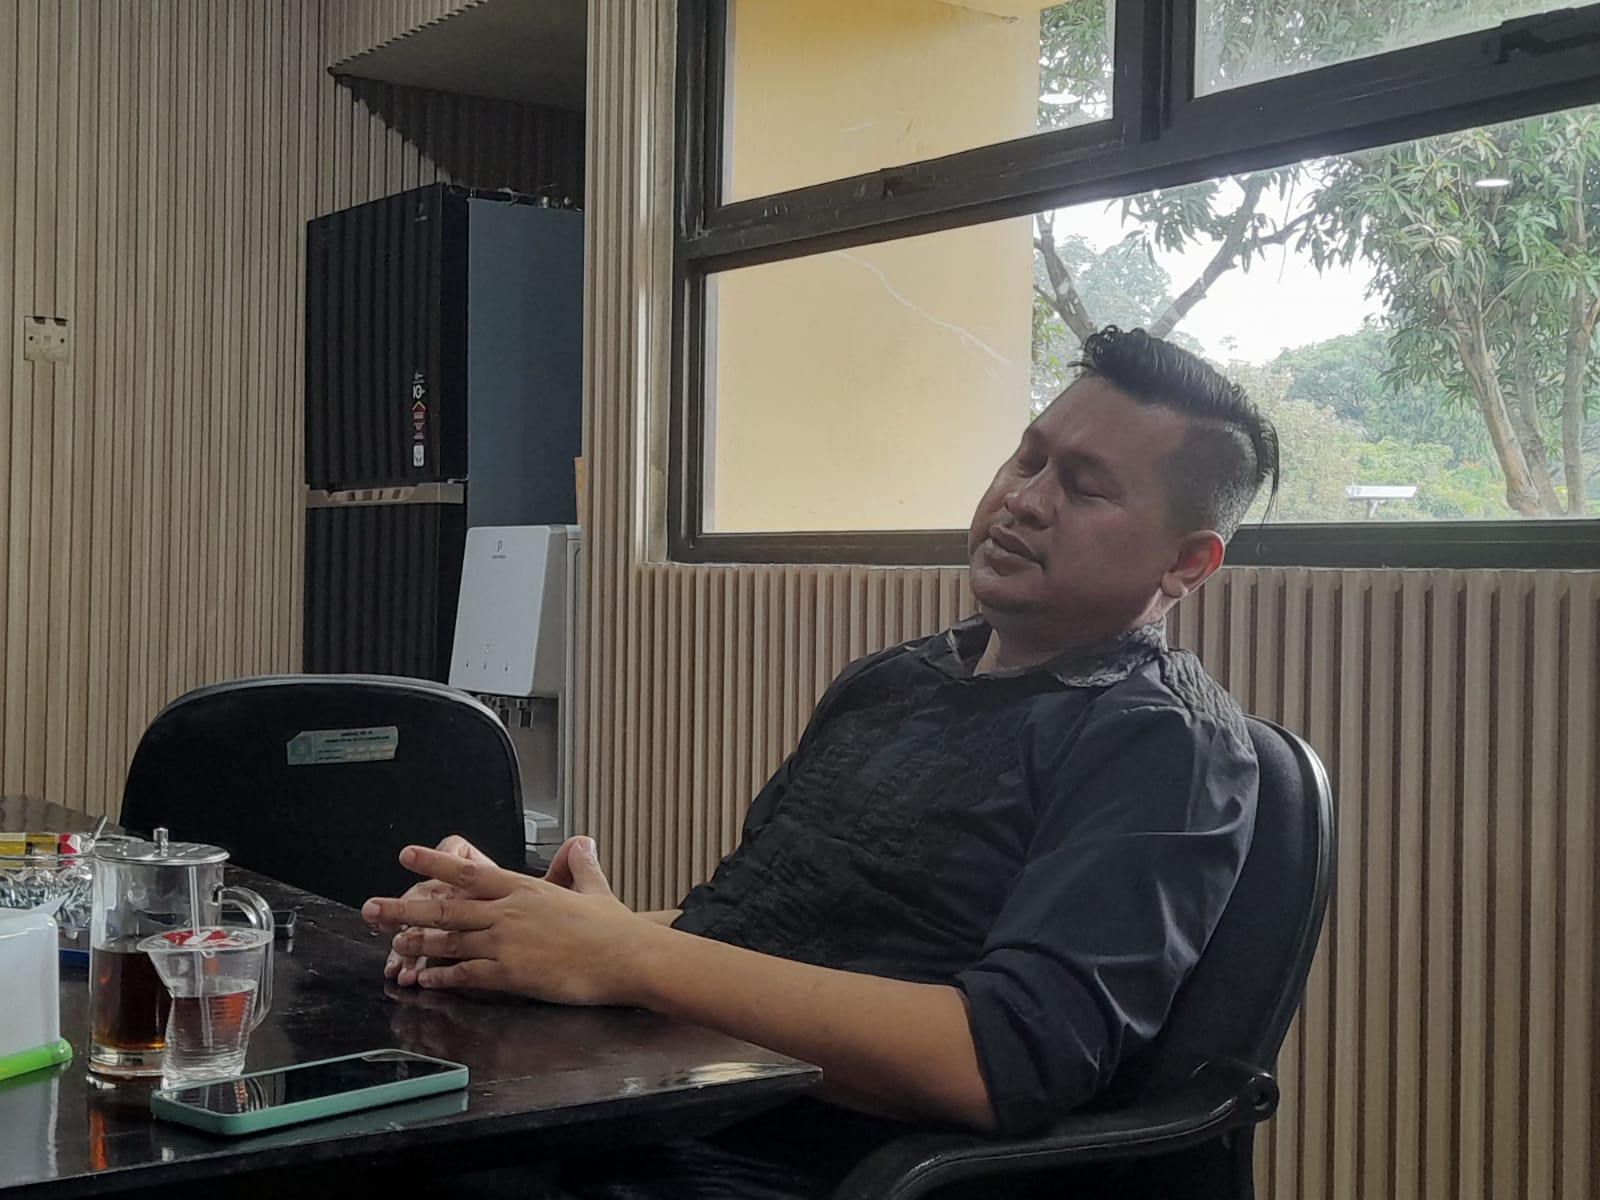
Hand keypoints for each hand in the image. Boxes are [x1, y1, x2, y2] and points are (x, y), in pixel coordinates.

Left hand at [363, 840, 654, 1004]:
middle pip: (445, 906)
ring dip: (416, 943)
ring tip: (390, 944)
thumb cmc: (615, 928)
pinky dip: (442, 976)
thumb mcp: (595, 888)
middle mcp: (509, 912)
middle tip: (372, 908)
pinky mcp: (511, 974)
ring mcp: (507, 942)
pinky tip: (425, 979)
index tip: (406, 856)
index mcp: (526, 889)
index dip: (434, 863)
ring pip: (449, 940)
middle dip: (404, 908)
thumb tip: (582, 842)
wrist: (627, 956)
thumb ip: (581, 865)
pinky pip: (467, 974)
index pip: (469, 871)